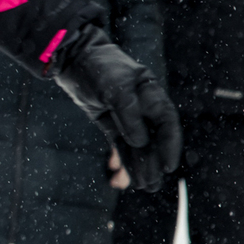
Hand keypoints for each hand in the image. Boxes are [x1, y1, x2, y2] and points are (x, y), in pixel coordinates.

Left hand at [49, 25, 181, 191]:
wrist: (72, 57)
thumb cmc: (99, 66)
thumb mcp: (115, 88)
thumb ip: (129, 115)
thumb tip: (141, 143)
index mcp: (152, 95)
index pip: (167, 124)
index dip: (170, 146)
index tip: (168, 167)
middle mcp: (143, 107)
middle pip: (154, 138)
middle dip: (154, 162)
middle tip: (153, 185)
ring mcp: (126, 115)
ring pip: (138, 144)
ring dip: (142, 165)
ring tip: (145, 186)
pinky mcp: (110, 121)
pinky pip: (121, 143)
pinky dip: (126, 158)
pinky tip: (131, 174)